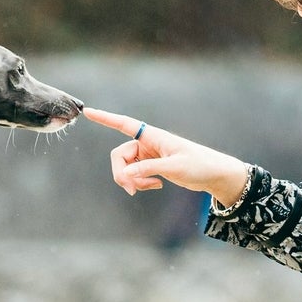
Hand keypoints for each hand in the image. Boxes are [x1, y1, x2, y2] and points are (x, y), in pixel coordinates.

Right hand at [83, 107, 253, 206]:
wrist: (213, 175)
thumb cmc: (199, 165)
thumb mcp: (175, 168)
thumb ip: (148, 169)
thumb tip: (125, 174)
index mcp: (154, 136)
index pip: (124, 124)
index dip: (105, 118)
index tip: (87, 111)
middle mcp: (147, 143)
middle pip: (119, 156)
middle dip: (121, 174)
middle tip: (132, 190)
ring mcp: (147, 155)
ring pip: (125, 168)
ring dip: (131, 181)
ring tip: (149, 188)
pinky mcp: (150, 167)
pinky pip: (134, 175)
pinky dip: (139, 183)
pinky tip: (156, 186)